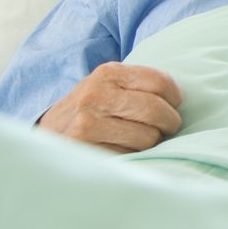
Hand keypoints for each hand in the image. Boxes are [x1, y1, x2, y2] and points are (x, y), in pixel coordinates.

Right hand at [37, 61, 183, 151]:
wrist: (47, 137)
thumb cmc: (91, 110)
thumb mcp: (109, 86)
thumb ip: (139, 85)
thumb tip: (180, 98)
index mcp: (108, 73)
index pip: (160, 81)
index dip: (174, 97)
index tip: (174, 105)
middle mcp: (96, 95)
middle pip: (155, 110)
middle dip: (169, 123)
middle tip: (167, 128)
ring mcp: (88, 123)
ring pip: (147, 137)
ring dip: (151, 142)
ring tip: (140, 139)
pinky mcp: (85, 148)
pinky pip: (130, 155)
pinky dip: (134, 155)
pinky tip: (123, 149)